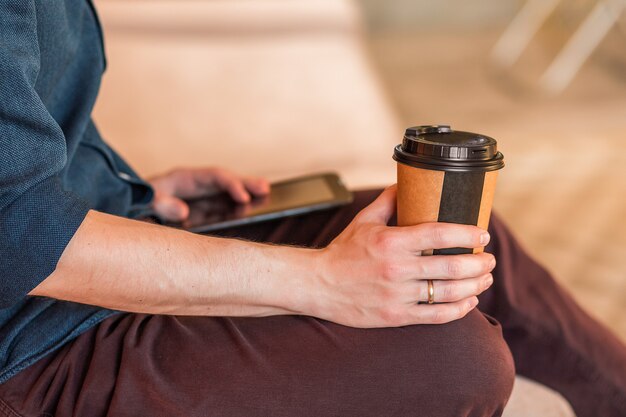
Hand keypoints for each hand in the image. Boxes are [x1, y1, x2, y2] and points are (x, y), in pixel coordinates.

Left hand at [148, 167, 269, 221]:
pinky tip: (251, 209)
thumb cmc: (139, 201)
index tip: (243, 196)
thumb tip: (184, 212)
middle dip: (245, 184)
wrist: (132, 207)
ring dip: (246, 193)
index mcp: (185, 178)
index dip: (230, 184)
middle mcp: (197, 185)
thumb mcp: (147, 202)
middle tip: (265, 188)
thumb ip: (163, 204)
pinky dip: (237, 207)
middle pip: (226, 181)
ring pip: (227, 193)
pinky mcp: (202, 210)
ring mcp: (201, 197)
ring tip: (266, 194)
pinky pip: (222, 206)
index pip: (214, 177)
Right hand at [310, 185, 494, 327]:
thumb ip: (388, 201)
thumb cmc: (343, 252)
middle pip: (451, 267)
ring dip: (475, 285)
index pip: (439, 235)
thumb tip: (408, 183)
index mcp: (391, 241)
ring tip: (485, 278)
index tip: (483, 234)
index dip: (467, 234)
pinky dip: (459, 309)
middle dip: (479, 263)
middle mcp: (396, 268)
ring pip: (449, 293)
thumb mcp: (363, 220)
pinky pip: (436, 316)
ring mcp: (397, 295)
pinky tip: (470, 301)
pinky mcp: (396, 316)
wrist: (318, 285)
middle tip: (489, 259)